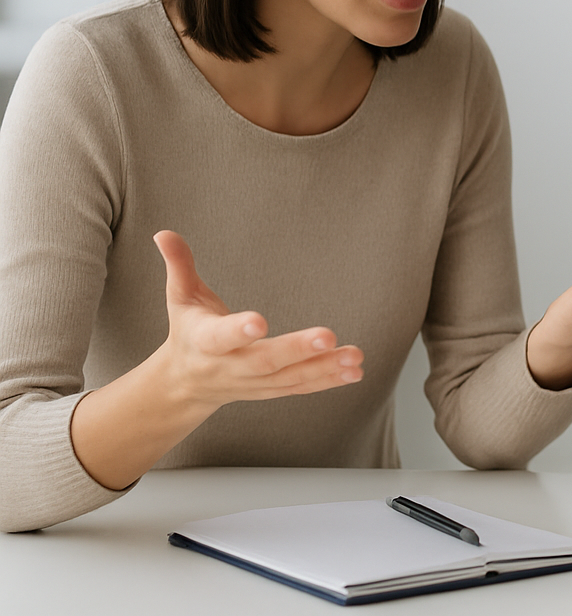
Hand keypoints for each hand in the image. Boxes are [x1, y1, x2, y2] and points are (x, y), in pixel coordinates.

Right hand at [70, 231, 363, 489]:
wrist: (186, 383)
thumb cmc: (188, 329)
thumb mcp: (180, 297)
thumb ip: (179, 265)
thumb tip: (164, 233)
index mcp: (205, 341)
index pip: (220, 337)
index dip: (238, 330)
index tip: (260, 321)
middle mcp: (230, 366)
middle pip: (264, 361)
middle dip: (296, 350)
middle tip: (329, 335)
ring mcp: (252, 383)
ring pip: (289, 379)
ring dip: (324, 368)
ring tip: (355, 357)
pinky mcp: (271, 390)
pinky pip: (301, 388)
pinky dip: (328, 381)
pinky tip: (355, 371)